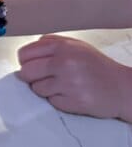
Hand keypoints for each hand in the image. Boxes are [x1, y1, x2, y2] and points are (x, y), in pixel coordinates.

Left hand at [17, 34, 131, 121]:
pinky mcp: (72, 101)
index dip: (25, 62)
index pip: (25, 54)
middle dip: (31, 77)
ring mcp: (68, 82)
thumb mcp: (76, 47)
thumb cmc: (97, 67)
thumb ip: (51, 45)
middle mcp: (64, 62)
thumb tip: (26, 54)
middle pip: (26, 72)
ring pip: (36, 88)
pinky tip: (70, 94)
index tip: (31, 66)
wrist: (122, 88)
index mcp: (63, 46)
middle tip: (44, 78)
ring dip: (45, 89)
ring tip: (63, 85)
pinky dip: (57, 99)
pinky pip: (50, 101)